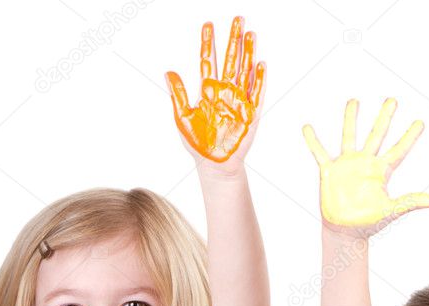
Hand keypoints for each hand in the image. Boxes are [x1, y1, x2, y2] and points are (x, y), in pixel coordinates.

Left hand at [166, 16, 265, 166]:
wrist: (214, 164)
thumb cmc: (198, 143)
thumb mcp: (183, 117)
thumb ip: (178, 95)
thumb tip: (168, 73)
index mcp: (208, 91)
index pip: (209, 61)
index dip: (208, 43)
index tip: (208, 26)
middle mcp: (225, 92)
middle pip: (231, 60)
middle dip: (233, 39)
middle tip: (237, 19)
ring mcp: (239, 101)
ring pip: (245, 71)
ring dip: (248, 53)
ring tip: (250, 34)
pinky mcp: (250, 113)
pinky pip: (256, 93)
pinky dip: (259, 79)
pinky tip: (260, 64)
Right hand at [303, 98, 428, 235]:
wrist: (345, 231)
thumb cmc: (369, 222)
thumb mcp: (392, 210)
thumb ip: (411, 202)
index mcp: (381, 171)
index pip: (399, 150)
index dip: (410, 137)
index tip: (421, 123)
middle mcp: (365, 163)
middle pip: (377, 135)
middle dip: (384, 118)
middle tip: (392, 100)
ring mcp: (347, 165)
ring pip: (349, 136)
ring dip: (351, 119)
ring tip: (354, 101)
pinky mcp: (330, 171)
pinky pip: (320, 153)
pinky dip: (313, 141)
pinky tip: (307, 128)